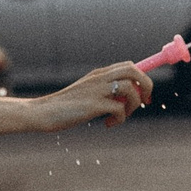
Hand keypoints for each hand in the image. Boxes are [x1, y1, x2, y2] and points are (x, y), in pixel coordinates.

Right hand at [32, 63, 151, 131]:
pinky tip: (107, 124)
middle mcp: (99, 77)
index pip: (129, 66)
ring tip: (119, 117)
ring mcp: (96, 90)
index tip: (145, 96)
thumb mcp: (88, 94)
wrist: (44, 112)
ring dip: (132, 106)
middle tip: (144, 103)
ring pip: (130, 89)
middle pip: (134, 70)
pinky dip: (119, 119)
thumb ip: (107, 92)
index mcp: (99, 74)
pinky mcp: (93, 104)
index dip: (143, 79)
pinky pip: (119, 109)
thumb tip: (130, 99)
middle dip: (146, 86)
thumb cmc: (67, 106)